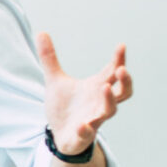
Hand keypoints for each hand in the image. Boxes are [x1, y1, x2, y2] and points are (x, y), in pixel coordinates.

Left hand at [37, 34, 131, 155]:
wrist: (59, 134)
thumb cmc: (64, 107)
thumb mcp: (55, 80)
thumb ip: (49, 58)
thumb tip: (41, 32)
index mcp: (97, 87)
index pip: (113, 72)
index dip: (119, 59)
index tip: (121, 46)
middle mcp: (100, 102)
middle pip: (123, 92)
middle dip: (126, 81)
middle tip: (122, 69)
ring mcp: (94, 119)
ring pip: (110, 111)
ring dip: (109, 100)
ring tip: (105, 87)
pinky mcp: (82, 135)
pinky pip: (87, 133)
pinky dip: (86, 129)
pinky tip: (82, 125)